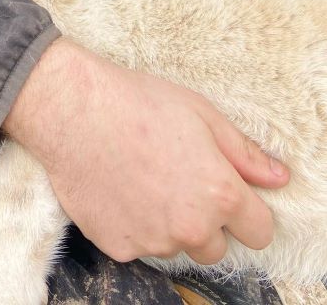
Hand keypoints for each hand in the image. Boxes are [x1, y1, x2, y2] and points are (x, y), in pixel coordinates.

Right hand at [2, 39, 289, 264]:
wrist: (71, 110)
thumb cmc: (136, 102)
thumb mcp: (200, 113)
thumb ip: (243, 153)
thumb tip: (277, 178)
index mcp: (219, 193)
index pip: (259, 230)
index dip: (245, 210)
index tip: (223, 191)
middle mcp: (190, 227)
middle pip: (214, 245)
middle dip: (202, 219)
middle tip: (173, 177)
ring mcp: (153, 242)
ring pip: (173, 245)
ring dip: (165, 222)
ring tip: (139, 176)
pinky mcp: (118, 247)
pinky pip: (137, 245)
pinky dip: (131, 224)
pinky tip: (117, 187)